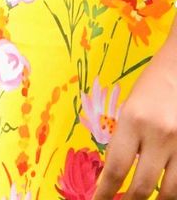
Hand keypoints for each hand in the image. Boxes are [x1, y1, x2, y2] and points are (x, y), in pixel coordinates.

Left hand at [94, 39, 176, 198]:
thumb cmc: (152, 86)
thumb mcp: (130, 109)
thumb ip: (125, 141)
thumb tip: (115, 176)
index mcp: (132, 120)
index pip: (116, 168)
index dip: (105, 193)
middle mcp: (158, 134)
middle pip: (142, 187)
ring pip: (169, 193)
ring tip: (147, 199)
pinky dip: (174, 191)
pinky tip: (166, 191)